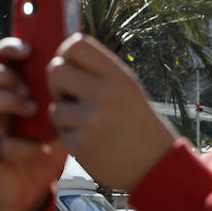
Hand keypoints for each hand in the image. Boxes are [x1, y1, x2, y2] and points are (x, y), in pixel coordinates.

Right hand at [0, 38, 66, 210]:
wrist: (30, 192)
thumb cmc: (41, 146)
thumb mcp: (53, 116)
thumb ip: (58, 94)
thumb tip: (78, 66)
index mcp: (3, 90)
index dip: (7, 48)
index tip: (29, 50)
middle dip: (3, 74)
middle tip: (27, 89)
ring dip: (7, 100)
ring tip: (33, 111)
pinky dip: (22, 145)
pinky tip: (42, 149)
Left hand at [48, 34, 177, 190]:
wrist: (156, 165)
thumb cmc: (138, 123)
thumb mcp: (128, 88)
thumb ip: (98, 70)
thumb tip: (64, 49)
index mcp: (118, 76)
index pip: (77, 44)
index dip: (65, 52)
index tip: (69, 64)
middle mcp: (104, 95)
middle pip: (55, 71)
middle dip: (57, 83)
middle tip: (70, 95)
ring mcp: (91, 121)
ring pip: (54, 107)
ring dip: (65, 115)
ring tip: (87, 123)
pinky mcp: (81, 146)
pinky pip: (59, 133)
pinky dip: (70, 137)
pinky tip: (90, 140)